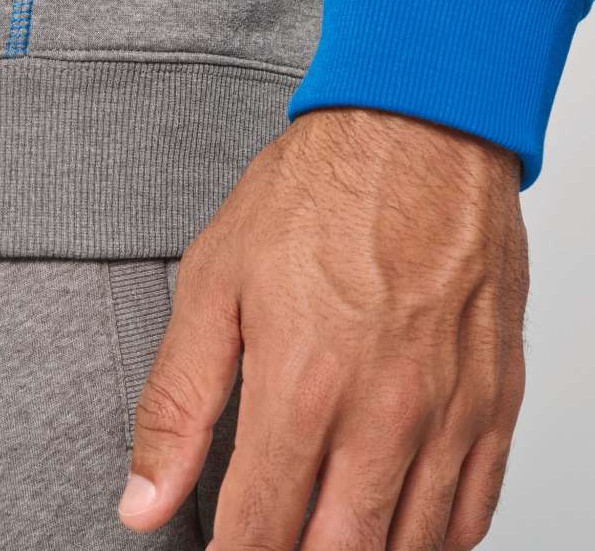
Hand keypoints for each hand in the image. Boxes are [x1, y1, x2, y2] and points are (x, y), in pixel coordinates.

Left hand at [117, 106, 528, 549]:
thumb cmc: (317, 191)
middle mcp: (383, 415)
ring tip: (326, 534)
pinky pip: (472, 512)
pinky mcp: (495, 397)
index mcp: (301, 388)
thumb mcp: (214, 280)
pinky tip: (399, 524)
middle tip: (271, 543)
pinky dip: (433, 539)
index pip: (259, 537)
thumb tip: (142, 501)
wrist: (416, 128)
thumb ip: (177, 400)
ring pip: (408, 549)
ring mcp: (448, 411)